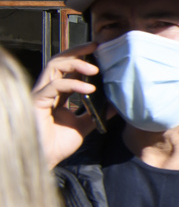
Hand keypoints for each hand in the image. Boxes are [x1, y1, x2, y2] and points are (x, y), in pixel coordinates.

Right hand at [31, 43, 105, 167]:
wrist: (45, 160)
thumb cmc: (57, 144)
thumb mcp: (83, 127)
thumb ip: (95, 115)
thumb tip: (114, 105)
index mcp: (57, 95)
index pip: (67, 69)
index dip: (81, 58)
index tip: (99, 52)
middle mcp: (48, 90)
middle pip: (59, 61)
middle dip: (77, 51)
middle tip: (96, 47)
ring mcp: (41, 94)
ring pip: (54, 67)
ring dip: (76, 63)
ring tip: (95, 68)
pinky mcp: (37, 101)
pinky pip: (55, 86)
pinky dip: (73, 84)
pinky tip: (89, 88)